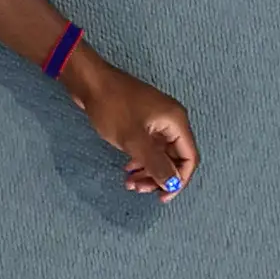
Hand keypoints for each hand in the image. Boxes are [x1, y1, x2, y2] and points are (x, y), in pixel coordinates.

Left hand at [64, 49, 196, 199]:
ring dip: (148, 171)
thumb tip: (173, 184)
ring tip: (129, 183)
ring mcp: (156, 121)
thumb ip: (156, 164)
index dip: (179, 180)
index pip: (189, 158)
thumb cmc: (113, 108)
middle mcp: (171, 121)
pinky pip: (148, 147)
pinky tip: (127, 169)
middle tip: (138, 189)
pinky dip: (140, 160)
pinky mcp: (142, 121)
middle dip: (159, 177)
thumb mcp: (134, 140)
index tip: (161, 196)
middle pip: (175, 158)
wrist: (90, 82)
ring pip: (160, 154)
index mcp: (176, 122)